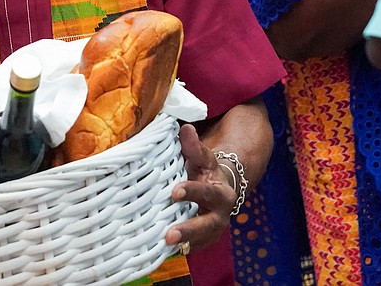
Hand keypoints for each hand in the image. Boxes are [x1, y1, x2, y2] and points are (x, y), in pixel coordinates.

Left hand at [164, 124, 236, 252]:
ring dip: (181, 244)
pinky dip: (177, 250)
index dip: (192, 192)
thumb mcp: (202, 157)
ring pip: (198, 241)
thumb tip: (186, 128)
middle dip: (188, 230)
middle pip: (206, 225)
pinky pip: (190, 248)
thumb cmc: (205, 171)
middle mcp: (220, 215)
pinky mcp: (202, 241)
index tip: (174, 192)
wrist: (220, 188)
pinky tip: (159, 251)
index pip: (206, 193)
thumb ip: (193, 145)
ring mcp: (211, 231)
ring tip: (162, 246)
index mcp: (221, 192)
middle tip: (169, 235)